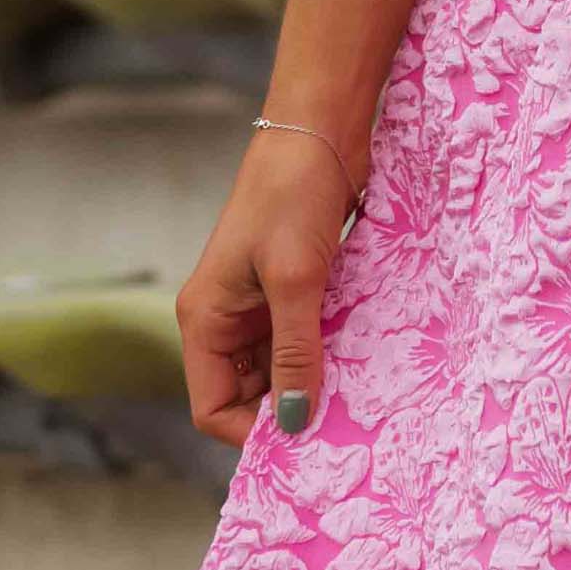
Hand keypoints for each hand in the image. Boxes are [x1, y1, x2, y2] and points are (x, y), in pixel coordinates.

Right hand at [179, 127, 356, 449]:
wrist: (319, 129)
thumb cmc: (292, 195)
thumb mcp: (295, 280)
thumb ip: (295, 353)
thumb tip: (295, 423)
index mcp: (205, 320)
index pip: (212, 408)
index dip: (254, 432)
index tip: (308, 440)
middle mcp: (227, 320)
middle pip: (249, 396)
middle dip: (290, 411)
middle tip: (345, 426)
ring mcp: (263, 306)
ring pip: (283, 371)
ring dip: (316, 383)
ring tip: (361, 396)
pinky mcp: (297, 291)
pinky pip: (308, 342)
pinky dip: (332, 355)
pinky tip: (365, 361)